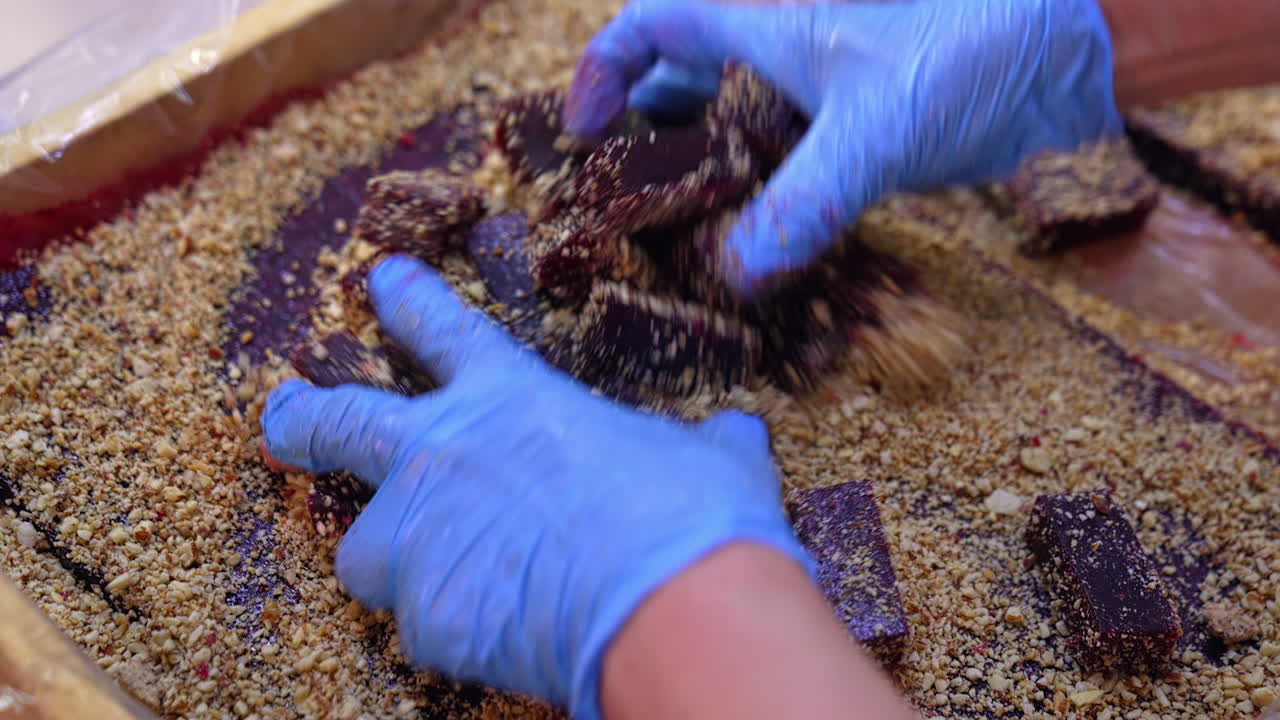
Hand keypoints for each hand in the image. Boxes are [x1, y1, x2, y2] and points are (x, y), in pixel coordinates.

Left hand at [259, 254, 811, 718]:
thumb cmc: (690, 514)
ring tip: (424, 572)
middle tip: (283, 416)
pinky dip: (449, 627)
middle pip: (338, 423)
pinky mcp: (425, 618)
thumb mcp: (708, 457)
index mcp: (510, 400)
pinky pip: (420, 624)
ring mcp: (421, 538)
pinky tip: (492, 635)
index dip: (407, 302)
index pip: (442, 330)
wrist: (670, 604)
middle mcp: (443, 457)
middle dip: (301, 418)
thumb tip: (736, 433)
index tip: (381, 282)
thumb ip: (703, 440)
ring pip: (362, 549)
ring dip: (388, 555)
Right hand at [563, 0, 1123, 294]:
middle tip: (620, 209)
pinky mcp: (855, 138)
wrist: (1070, 58)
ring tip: (676, 243)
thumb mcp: (877, 127)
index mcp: (763, 24)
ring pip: (731, 131)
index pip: (653, 26)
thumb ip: (806, 198)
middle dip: (643, 139)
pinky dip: (759, 205)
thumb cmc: (974, 53)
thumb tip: (738, 272)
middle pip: (680, 86)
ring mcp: (817, 99)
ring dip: (701, 179)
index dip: (603, 71)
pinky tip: (756, 253)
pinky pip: (783, 168)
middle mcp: (779, 57)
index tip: (579, 132)